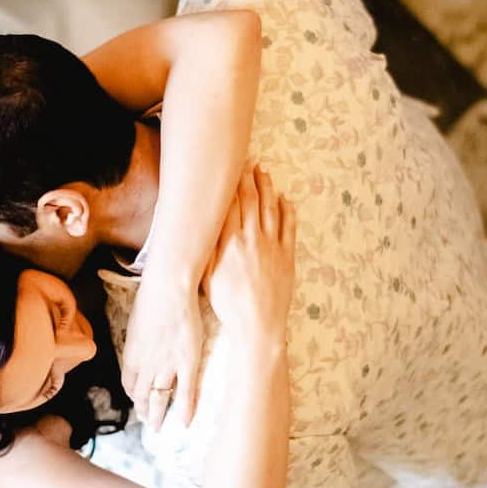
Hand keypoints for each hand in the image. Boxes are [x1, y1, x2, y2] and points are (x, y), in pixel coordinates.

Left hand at [119, 271, 206, 432]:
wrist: (168, 288)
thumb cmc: (152, 297)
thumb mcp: (137, 321)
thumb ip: (139, 338)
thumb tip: (143, 342)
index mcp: (131, 354)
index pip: (129, 383)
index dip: (133, 395)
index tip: (137, 401)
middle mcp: (145, 365)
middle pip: (141, 395)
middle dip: (144, 410)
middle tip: (148, 423)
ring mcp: (166, 366)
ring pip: (159, 398)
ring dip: (158, 415)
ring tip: (159, 428)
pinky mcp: (187, 362)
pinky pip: (186, 392)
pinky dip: (186, 409)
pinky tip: (185, 423)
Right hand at [203, 166, 294, 345]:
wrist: (258, 325)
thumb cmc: (229, 305)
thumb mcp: (207, 277)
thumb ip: (205, 249)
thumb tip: (197, 228)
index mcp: (230, 243)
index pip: (229, 205)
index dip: (228, 185)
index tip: (226, 170)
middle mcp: (252, 239)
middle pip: (250, 200)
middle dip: (247, 178)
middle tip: (245, 162)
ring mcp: (272, 245)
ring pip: (270, 207)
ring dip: (266, 187)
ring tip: (263, 172)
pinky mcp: (287, 255)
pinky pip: (289, 226)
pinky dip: (287, 210)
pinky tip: (284, 199)